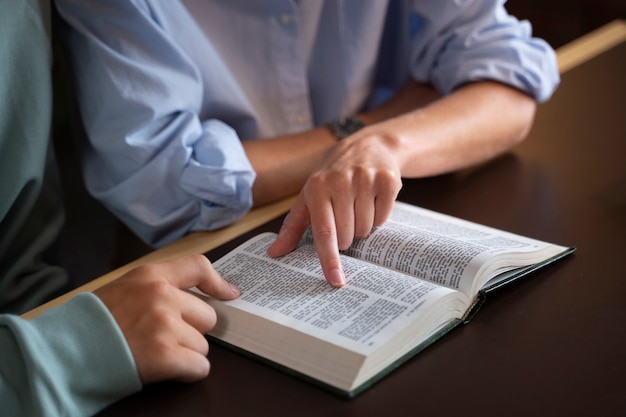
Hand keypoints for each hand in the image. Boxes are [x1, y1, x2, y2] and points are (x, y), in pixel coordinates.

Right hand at [94, 254, 239, 383]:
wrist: (63, 353)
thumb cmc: (91, 324)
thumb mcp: (123, 289)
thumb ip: (157, 288)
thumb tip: (193, 298)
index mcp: (151, 276)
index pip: (198, 267)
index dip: (218, 283)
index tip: (230, 294)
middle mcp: (162, 296)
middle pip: (207, 316)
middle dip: (193, 331)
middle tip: (166, 339)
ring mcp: (165, 325)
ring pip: (203, 345)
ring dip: (186, 354)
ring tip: (156, 354)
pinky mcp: (165, 355)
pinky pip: (200, 367)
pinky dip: (188, 373)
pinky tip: (167, 370)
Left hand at [267, 130, 401, 286]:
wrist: (368, 146)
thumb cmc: (333, 176)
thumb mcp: (309, 196)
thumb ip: (292, 226)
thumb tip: (274, 253)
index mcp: (317, 187)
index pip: (324, 232)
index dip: (329, 259)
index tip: (335, 280)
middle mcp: (341, 181)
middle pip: (347, 235)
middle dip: (346, 235)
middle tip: (344, 215)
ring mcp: (365, 179)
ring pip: (365, 229)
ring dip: (362, 226)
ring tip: (358, 204)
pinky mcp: (387, 181)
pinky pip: (383, 218)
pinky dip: (378, 217)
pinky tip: (372, 200)